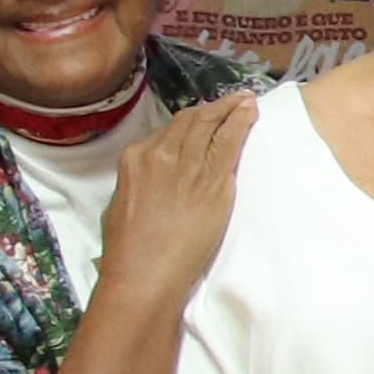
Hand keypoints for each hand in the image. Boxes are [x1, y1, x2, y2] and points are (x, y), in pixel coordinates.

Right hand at [92, 90, 265, 301]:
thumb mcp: (121, 205)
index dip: (189, 123)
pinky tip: (251, 113)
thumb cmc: (127, 250)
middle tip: (232, 101)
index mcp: (134, 159)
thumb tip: (151, 177)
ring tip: (246, 101)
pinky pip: (230, 143)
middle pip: (191, 121)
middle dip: (213, 109)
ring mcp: (188, 166)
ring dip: (231, 109)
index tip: (203, 119)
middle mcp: (160, 155)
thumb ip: (139, 183)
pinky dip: (242, 123)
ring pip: (211, 125)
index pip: (167, 131)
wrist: (143, 272)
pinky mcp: (213, 182)